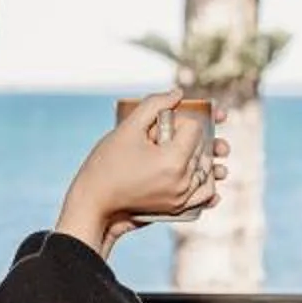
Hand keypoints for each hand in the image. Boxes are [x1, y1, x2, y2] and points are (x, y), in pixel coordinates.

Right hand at [57, 92, 224, 251]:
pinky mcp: (177, 209)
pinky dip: (207, 182)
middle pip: (202, 148)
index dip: (181, 119)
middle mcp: (183, 181)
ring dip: (205, 156)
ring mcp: (182, 198)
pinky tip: (205, 172)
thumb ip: (154, 105)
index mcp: (174, 160)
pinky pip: (204, 196)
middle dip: (191, 135)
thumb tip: (178, 93)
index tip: (163, 123)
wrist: (94, 201)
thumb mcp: (128, 128)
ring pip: (207, 171)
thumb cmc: (107, 163)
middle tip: (175, 130)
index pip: (194, 129)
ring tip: (197, 148)